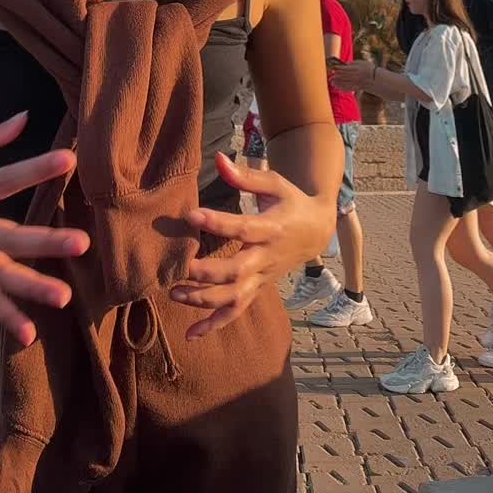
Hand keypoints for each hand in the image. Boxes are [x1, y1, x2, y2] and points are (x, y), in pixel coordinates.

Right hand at [0, 112, 89, 345]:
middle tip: (82, 243)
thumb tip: (27, 116)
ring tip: (65, 298)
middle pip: (9, 238)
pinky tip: (29, 334)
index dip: (35, 169)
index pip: (4, 179)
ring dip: (31, 288)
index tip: (67, 159)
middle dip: (45, 242)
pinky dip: (5, 318)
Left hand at [170, 153, 334, 339]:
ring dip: (205, 300)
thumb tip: (219, 159)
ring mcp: (263, 277)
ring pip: (235, 297)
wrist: (317, 230)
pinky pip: (237, 311)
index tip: (191, 215)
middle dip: (209, 273)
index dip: (218, 222)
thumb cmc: (291, 201)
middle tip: (182, 267)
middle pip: (238, 272)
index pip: (243, 228)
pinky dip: (215, 325)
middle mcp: (267, 257)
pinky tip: (192, 334)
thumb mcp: (274, 183)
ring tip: (175, 294)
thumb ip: (246, 177)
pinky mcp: (258, 288)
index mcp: (272, 228)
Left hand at [332, 59, 372, 89]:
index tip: (332, 69)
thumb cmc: (368, 68)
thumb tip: (344, 64)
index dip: (337, 69)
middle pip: (342, 76)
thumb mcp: (361, 62)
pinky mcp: (356, 88)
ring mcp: (355, 83)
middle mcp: (354, 76)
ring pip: (343, 83)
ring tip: (332, 82)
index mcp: (355, 69)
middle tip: (330, 77)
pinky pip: (347, 88)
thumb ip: (352, 63)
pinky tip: (337, 87)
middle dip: (335, 77)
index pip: (343, 69)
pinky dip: (341, 88)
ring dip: (337, 83)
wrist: (377, 79)